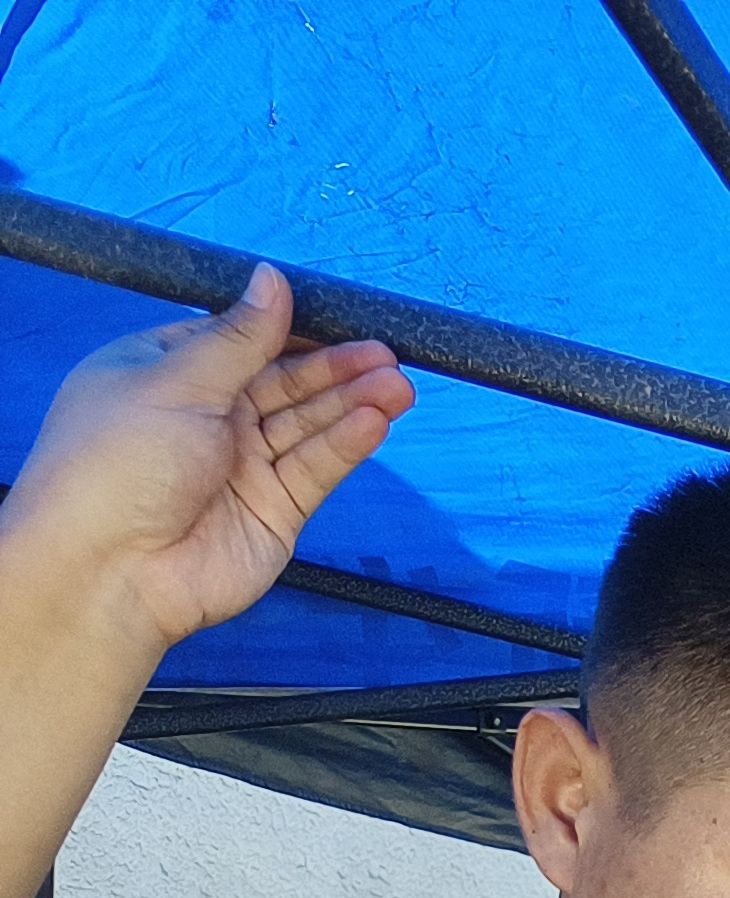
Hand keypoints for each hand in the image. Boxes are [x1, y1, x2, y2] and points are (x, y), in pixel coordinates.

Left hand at [1, 268, 411, 652]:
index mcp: (165, 374)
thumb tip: (271, 277)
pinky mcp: (274, 509)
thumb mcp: (175, 382)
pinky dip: (347, 445)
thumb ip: (238, 336)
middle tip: (385, 354)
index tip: (338, 314)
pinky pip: (316, 469)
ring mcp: (242, 465)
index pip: (237, 339)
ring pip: (307, 425)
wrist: (112, 569)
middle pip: (282, 381)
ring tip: (399, 385)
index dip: (287, 327)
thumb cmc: (118, 464)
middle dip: (334, 367)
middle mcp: (206, 416)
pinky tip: (376, 422)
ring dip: (353, 403)